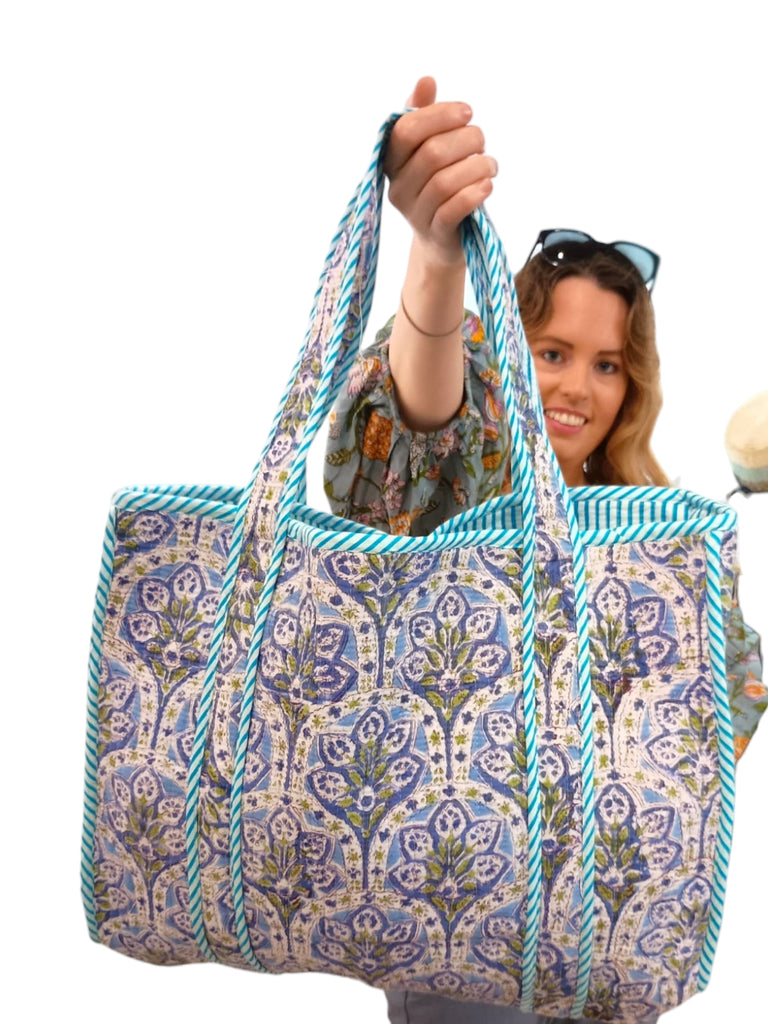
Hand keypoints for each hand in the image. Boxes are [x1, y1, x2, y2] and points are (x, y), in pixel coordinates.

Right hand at [385, 76, 496, 262]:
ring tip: (490, 165)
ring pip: (445, 181)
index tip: (467, 112)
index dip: (439, 115)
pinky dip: (474, 193)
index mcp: (392, 161)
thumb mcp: (429, 149)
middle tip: (482, 141)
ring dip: (477, 166)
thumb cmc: (438, 184)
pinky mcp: (437, 234)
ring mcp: (416, 214)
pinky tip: (487, 185)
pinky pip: (454, 209)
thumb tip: (426, 80)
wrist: (442, 241)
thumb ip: (424, 116)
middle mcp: (399, 188)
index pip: (406, 129)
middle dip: (466, 140)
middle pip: (431, 153)